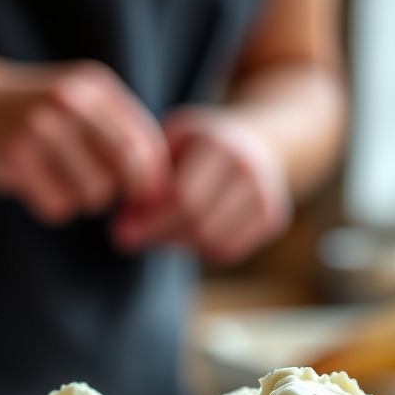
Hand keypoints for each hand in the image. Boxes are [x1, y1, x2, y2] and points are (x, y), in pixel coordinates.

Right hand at [0, 59, 170, 224]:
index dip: (150, 179)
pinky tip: (34, 186)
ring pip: (94, 193)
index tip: (138, 196)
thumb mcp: (82, 107)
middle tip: (101, 194)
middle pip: (126, 168)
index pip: (146, 143)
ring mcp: (42, 127)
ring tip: (59, 180)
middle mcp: (71, 101)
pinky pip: (57, 206)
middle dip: (121, 192)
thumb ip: (120, 134)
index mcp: (96, 87)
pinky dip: (51, 206)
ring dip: (82, 199)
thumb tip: (162, 187)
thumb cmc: (38, 115)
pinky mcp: (16, 156)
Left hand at [110, 106, 292, 264]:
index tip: (120, 232)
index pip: (183, 197)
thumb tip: (125, 226)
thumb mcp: (170, 143)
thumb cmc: (198, 145)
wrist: (258, 143)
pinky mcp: (274, 219)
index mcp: (220, 144)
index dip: (149, 220)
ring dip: (179, 244)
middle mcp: (250, 170)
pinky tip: (190, 232)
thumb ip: (147, 178)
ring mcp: (267, 196)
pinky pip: (229, 251)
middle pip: (199, 224)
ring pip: (213, 243)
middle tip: (130, 239)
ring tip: (162, 229)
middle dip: (159, 236)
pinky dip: (203, 250)